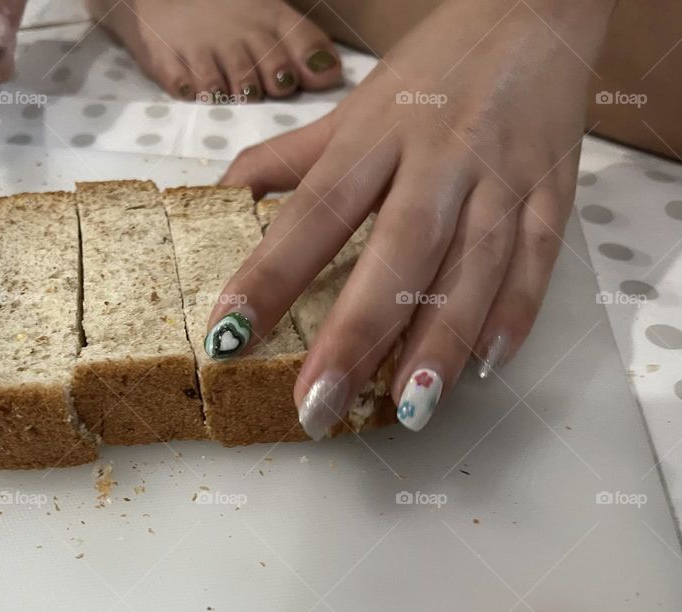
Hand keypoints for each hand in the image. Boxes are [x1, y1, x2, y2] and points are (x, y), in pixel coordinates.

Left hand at [208, 0, 615, 434]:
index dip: (267, 277)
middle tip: (317, 403)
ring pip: (472, 265)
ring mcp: (499, 176)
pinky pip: (538, 258)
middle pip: (395, 252)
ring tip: (406, 408)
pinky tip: (486, 364)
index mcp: (374, 135)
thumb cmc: (431, 69)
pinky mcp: (553, 190)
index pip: (312, 215)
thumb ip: (288, 158)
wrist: (534, 9)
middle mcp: (436, 158)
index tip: (229, 336)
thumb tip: (221, 199)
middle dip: (356, 334)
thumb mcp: (352, 106)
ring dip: (439, 340)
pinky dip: (516, 312)